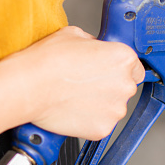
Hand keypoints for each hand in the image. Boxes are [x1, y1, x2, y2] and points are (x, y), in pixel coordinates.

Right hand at [13, 26, 144, 140]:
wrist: (28, 87)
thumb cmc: (47, 61)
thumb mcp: (75, 35)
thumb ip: (95, 44)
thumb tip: (97, 49)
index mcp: (123, 59)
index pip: (136, 68)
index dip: (121, 70)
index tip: (110, 72)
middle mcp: (125, 85)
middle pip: (125, 88)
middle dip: (110, 87)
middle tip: (86, 83)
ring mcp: (116, 109)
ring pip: (114, 107)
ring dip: (101, 104)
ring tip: (76, 96)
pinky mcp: (103, 128)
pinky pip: (101, 123)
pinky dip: (90, 119)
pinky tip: (74, 109)